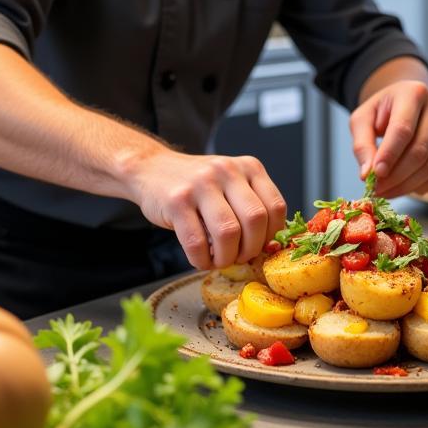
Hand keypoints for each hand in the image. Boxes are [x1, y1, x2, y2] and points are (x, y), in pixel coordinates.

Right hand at [128, 151, 286, 269]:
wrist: (151, 169)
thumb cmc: (197, 186)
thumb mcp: (230, 184)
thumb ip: (251, 206)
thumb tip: (270, 247)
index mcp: (248, 167)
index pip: (276, 207)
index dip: (270, 235)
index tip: (258, 246)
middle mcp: (226, 170)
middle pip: (255, 220)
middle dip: (250, 249)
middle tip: (238, 257)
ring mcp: (200, 183)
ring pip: (228, 233)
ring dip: (225, 257)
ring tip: (218, 260)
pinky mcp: (176, 200)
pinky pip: (196, 241)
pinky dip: (201, 260)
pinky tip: (200, 259)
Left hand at [350, 80, 427, 198]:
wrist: (406, 102)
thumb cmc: (382, 111)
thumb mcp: (362, 119)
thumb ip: (362, 144)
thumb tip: (367, 174)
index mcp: (413, 93)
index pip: (403, 129)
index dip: (389, 154)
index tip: (374, 175)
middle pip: (419, 150)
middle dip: (396, 175)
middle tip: (377, 189)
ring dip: (406, 184)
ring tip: (386, 191)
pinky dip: (421, 185)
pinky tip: (404, 187)